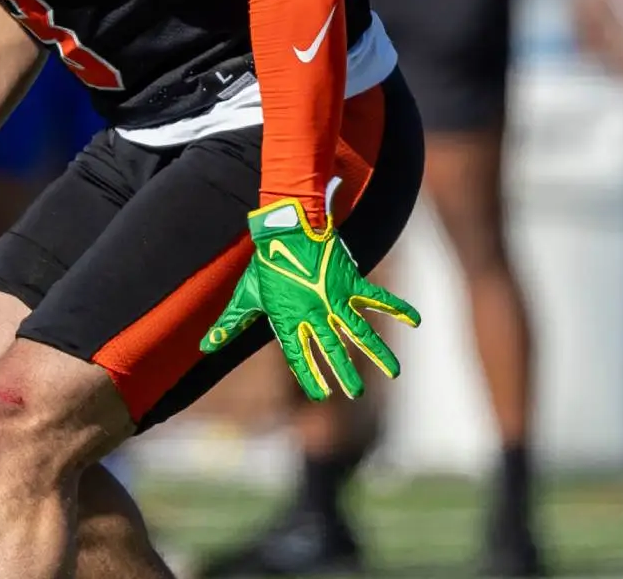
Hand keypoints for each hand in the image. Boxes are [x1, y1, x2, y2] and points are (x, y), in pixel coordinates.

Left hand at [200, 198, 420, 399]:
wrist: (286, 227)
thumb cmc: (266, 264)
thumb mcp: (247, 295)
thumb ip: (230, 323)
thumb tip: (205, 346)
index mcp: (289, 319)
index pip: (299, 356)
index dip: (310, 375)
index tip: (320, 395)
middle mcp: (314, 313)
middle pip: (332, 349)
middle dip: (345, 373)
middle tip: (356, 393)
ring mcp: (334, 298)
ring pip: (359, 331)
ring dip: (377, 352)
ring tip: (395, 373)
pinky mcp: (350, 281)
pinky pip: (377, 297)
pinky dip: (398, 308)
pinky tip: (416, 320)